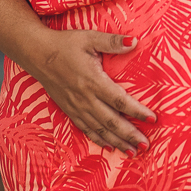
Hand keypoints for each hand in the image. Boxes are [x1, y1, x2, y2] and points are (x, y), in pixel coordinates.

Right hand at [24, 29, 155, 153]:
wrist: (37, 54)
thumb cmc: (66, 44)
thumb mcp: (90, 38)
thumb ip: (112, 42)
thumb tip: (134, 42)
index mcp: (93, 81)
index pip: (120, 101)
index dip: (137, 111)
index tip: (153, 119)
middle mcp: (86, 98)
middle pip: (112, 121)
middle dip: (130, 135)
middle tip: (146, 145)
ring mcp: (76, 106)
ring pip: (100, 129)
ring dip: (117, 142)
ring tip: (133, 152)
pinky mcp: (69, 110)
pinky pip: (86, 129)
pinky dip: (99, 139)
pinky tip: (110, 146)